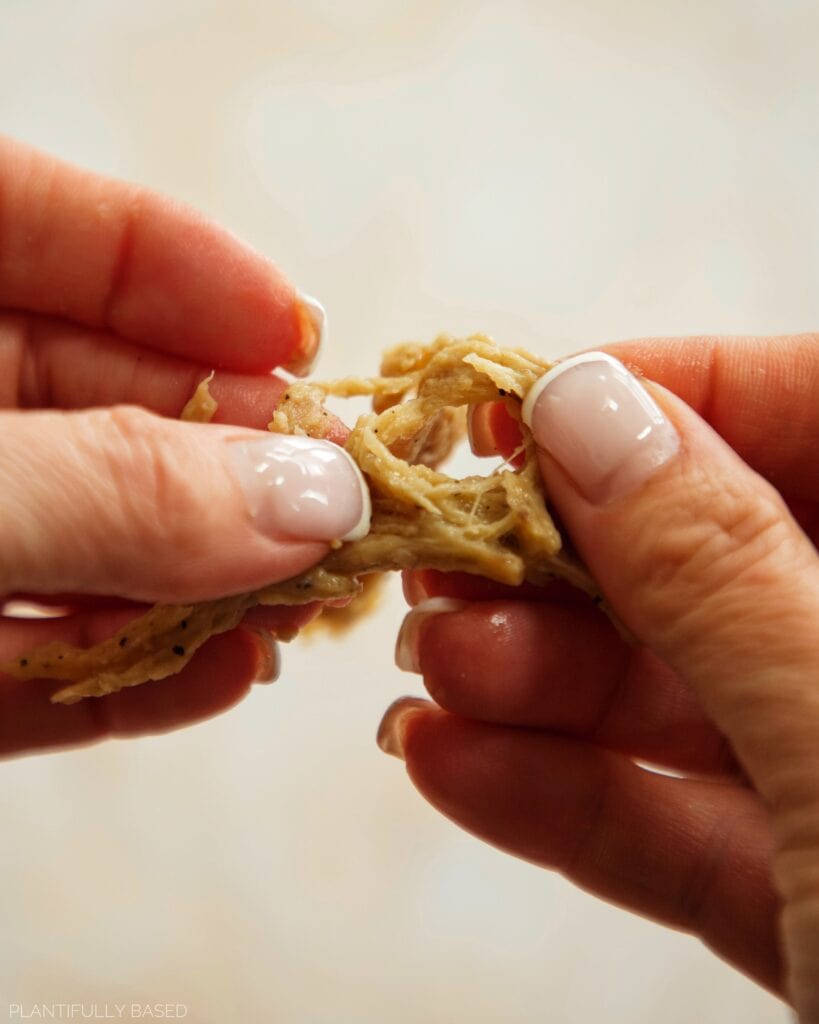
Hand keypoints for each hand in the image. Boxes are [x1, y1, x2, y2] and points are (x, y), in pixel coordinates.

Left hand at [0, 137, 367, 756]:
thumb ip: (106, 491)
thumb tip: (308, 497)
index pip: (37, 227)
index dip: (178, 267)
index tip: (300, 330)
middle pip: (93, 400)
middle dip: (224, 451)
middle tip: (347, 499)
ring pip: (85, 535)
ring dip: (202, 572)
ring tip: (313, 596)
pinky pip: (38, 658)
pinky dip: (130, 670)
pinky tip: (225, 671)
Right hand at [379, 336, 818, 1016]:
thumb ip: (726, 572)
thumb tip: (588, 410)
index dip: (668, 393)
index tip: (522, 406)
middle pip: (730, 559)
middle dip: (573, 566)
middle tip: (446, 565)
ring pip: (692, 699)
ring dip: (543, 686)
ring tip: (430, 675)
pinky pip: (686, 824)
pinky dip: (566, 798)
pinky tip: (453, 766)